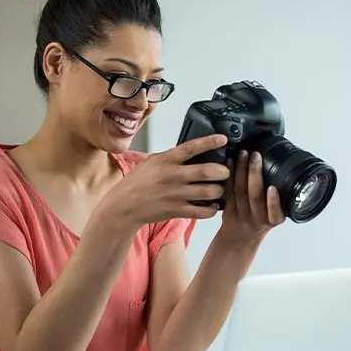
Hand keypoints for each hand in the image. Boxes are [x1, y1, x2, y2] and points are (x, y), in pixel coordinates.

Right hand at [101, 134, 230, 227]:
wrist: (124, 206)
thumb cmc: (137, 183)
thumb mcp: (151, 161)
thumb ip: (171, 156)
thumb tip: (192, 151)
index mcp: (166, 160)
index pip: (192, 147)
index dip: (210, 141)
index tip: (223, 139)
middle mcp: (173, 176)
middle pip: (207, 171)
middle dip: (223, 171)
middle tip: (225, 171)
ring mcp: (176, 195)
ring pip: (209, 192)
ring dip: (220, 190)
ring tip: (220, 189)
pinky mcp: (177, 211)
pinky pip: (203, 212)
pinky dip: (212, 209)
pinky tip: (213, 206)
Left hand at [220, 149, 284, 241]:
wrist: (239, 241)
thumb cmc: (258, 225)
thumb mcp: (274, 217)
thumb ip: (278, 202)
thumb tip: (282, 171)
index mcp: (272, 220)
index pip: (275, 213)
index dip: (274, 201)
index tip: (273, 188)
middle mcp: (256, 219)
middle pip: (255, 196)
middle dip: (255, 173)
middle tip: (256, 155)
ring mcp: (241, 216)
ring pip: (240, 191)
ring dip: (241, 170)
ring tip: (242, 154)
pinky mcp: (227, 211)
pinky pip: (228, 192)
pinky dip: (229, 176)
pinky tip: (230, 163)